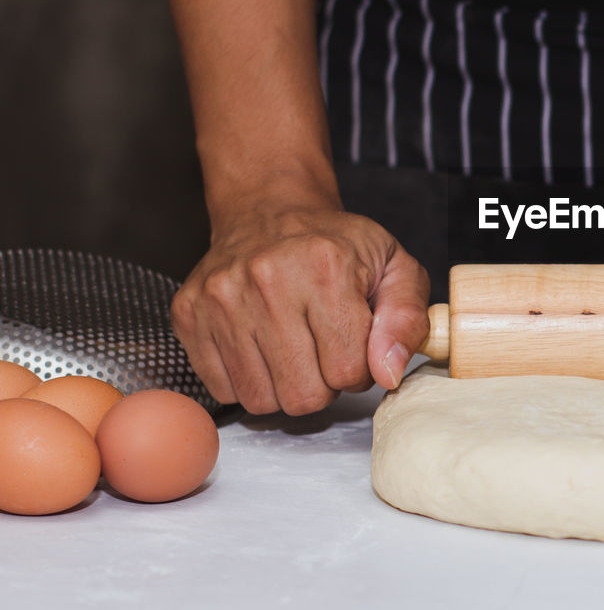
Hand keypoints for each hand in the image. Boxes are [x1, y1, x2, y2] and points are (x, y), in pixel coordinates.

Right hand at [171, 201, 429, 414]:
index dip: (359, 370)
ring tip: (294, 348)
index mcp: (326, 267)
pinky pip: (223, 389)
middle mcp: (268, 280)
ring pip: (261, 400)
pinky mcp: (189, 313)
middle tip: (324, 351)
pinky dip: (248, 380)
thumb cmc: (338, 245)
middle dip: (323, 384)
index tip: (354, 346)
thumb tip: (387, 373)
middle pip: (303, 395)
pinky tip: (261, 346)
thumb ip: (407, 321)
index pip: (348, 371)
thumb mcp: (395, 269)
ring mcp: (221, 298)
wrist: (271, 209)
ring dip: (285, 386)